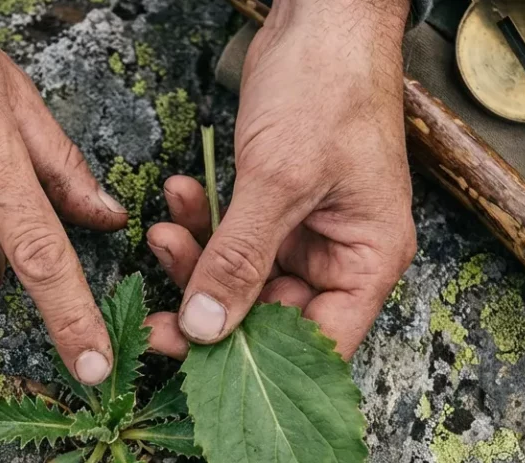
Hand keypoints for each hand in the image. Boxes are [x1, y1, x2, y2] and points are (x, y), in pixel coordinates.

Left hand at [145, 0, 414, 359]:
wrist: (321, 16)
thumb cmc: (329, 87)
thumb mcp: (279, 180)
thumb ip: (239, 259)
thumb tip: (206, 328)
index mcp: (367, 261)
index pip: (321, 345)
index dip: (259, 365)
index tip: (199, 365)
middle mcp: (340, 255)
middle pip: (271, 317)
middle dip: (212, 308)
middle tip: (157, 313)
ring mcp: (305, 230)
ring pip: (241, 277)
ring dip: (196, 260)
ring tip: (162, 233)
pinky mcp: (274, 204)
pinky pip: (230, 236)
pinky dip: (200, 222)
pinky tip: (179, 195)